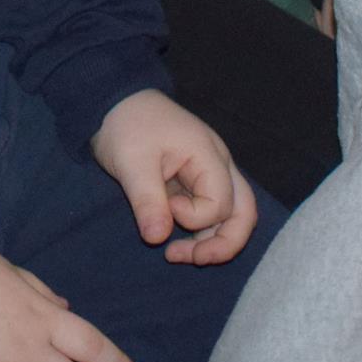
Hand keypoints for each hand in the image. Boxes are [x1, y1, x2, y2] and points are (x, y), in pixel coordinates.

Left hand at [92, 89, 256, 264]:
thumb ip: (147, 200)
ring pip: (231, 215)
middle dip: (225, 243)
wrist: (117, 103)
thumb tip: (158, 239)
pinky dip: (198, 232)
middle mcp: (218, 164)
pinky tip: (174, 243)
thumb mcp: (131, 162)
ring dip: (211, 241)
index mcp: (208, 154)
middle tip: (194, 259)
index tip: (167, 206)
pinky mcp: (195, 182)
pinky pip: (210, 213)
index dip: (194, 217)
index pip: (221, 203)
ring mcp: (209, 173)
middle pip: (244, 211)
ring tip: (175, 254)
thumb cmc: (127, 126)